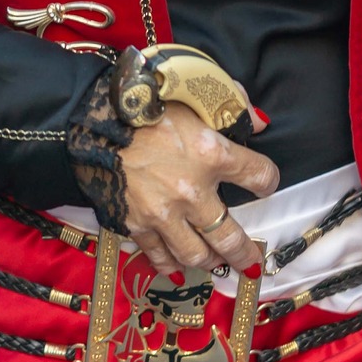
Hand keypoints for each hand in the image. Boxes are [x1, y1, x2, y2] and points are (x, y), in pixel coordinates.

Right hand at [122, 101, 277, 275]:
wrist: (94, 120)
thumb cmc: (147, 102)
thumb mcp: (194, 92)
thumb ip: (230, 104)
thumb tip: (259, 121)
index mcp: (211, 153)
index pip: (258, 175)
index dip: (266, 179)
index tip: (265, 183)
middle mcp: (192, 191)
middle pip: (230, 235)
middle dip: (245, 253)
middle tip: (253, 263)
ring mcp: (164, 213)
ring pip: (197, 254)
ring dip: (211, 262)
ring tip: (218, 263)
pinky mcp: (137, 224)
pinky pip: (159, 256)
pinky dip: (171, 266)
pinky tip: (179, 270)